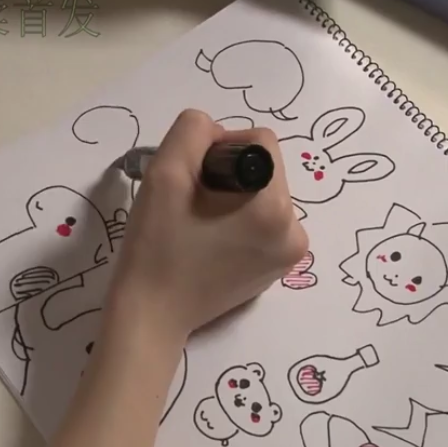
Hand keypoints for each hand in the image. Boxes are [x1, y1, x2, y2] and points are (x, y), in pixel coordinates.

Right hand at [104, 109, 307, 340]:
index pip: (259, 142)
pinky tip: (209, 242)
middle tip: (191, 205)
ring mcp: (290, 256)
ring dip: (233, 199)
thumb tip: (215, 133)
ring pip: (263, 196)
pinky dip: (239, 223)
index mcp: (276, 208)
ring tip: (198, 225)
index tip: (192, 179)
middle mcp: (296, 232)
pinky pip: (264, 224)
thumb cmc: (156, 247)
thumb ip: (194, 131)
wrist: (151, 315)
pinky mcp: (278, 271)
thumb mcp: (165, 173)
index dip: (219, 149)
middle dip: (229, 176)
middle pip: (265, 170)